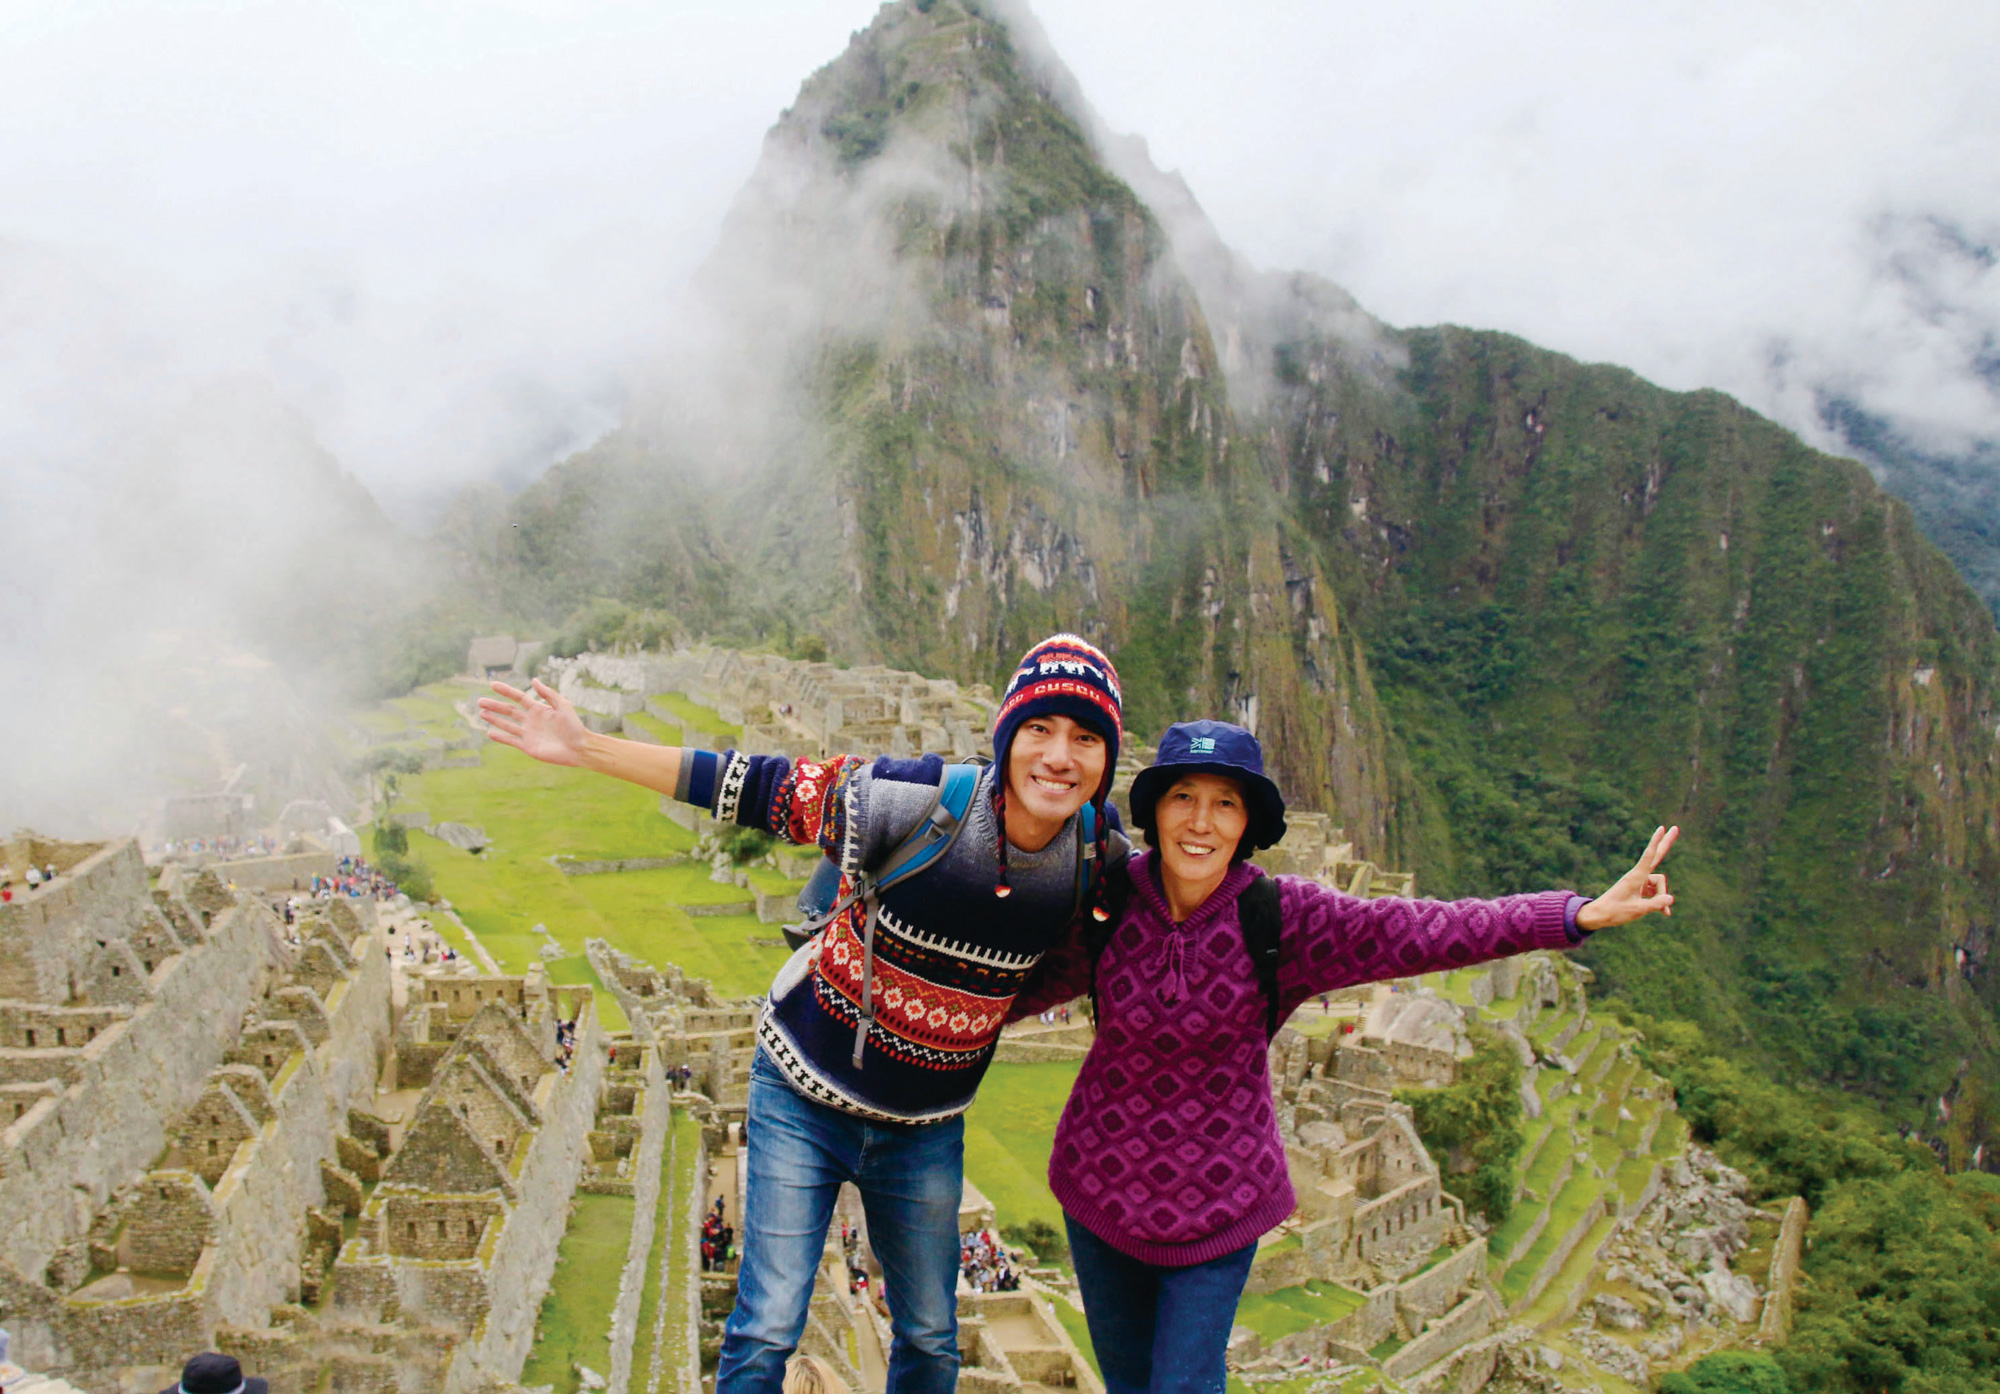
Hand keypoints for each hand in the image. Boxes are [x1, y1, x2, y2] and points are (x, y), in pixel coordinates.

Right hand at [477, 680, 592, 767]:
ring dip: (494, 719)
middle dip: (495, 706)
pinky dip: (500, 737)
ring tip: (481, 713)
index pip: (518, 697)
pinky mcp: (528, 746)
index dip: (506, 691)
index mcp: (539, 709)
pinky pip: (511, 741)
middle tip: (480, 701)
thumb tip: (534, 680)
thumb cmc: (574, 726)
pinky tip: (489, 733)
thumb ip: (548, 694)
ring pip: (507, 724)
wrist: (579, 747)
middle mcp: (531, 720)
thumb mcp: (563, 705)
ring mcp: (528, 733)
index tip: (493, 684)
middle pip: (509, 711)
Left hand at [1578, 825, 1678, 931]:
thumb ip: (1656, 904)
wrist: (1599, 915)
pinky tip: (1665, 914)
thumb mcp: (1638, 910)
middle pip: (1656, 856)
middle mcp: (1638, 875)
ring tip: (1665, 913)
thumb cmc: (1616, 912)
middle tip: (1676, 828)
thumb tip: (1671, 898)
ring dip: (1663, 897)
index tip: (1661, 828)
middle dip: (1666, 844)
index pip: (1649, 855)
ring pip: (1659, 884)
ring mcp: (1640, 882)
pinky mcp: (1640, 889)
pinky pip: (1655, 892)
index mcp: (1636, 876)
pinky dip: (1660, 901)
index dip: (1656, 842)